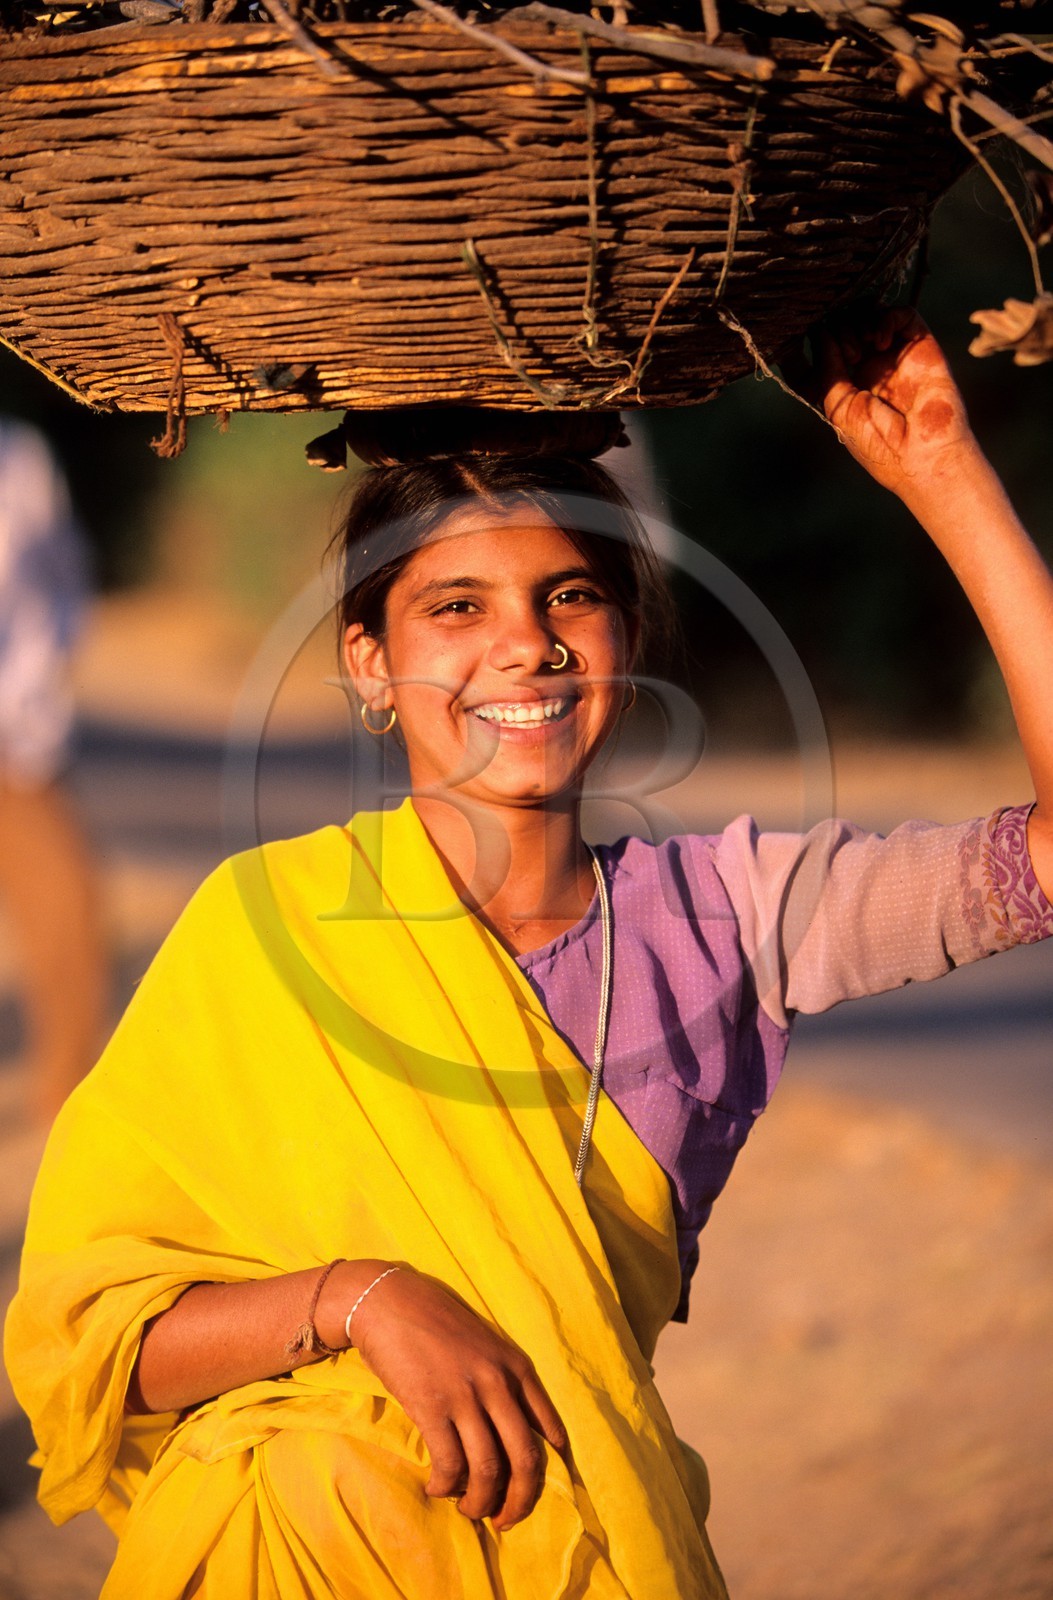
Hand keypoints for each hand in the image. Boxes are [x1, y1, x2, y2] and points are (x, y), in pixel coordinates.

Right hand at [322, 1262, 567, 1532]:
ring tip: (468, 1509)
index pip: (546, 1431)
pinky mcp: (431, 1406)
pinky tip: (437, 1487)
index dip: (544, 1472)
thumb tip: (518, 1431)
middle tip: (504, 1521)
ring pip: (488, 1470)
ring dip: (479, 1501)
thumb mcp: (485, 1345)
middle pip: (525, 1460)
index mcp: (517, 1368)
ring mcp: (466, 1395)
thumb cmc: (437, 1323)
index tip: (530, 1492)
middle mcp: (498, 1383)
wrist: (390, 1301)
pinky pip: (449, 1463)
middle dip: (520, 1501)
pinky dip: (445, 1485)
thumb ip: (505, 1382)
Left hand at [814, 307, 978, 502]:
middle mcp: (869, 365)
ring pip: (867, 313)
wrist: (923, 454)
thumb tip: (820, 332)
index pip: (822, 348)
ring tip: (858, 352)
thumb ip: (825, 366)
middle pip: (842, 324)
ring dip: (855, 323)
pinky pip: (900, 313)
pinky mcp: (919, 345)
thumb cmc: (878, 442)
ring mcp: (893, 354)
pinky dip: (884, 318)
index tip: (795, 344)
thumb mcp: (837, 405)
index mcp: (846, 384)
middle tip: (846, 358)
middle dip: (834, 332)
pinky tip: (880, 343)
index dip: (809, 341)